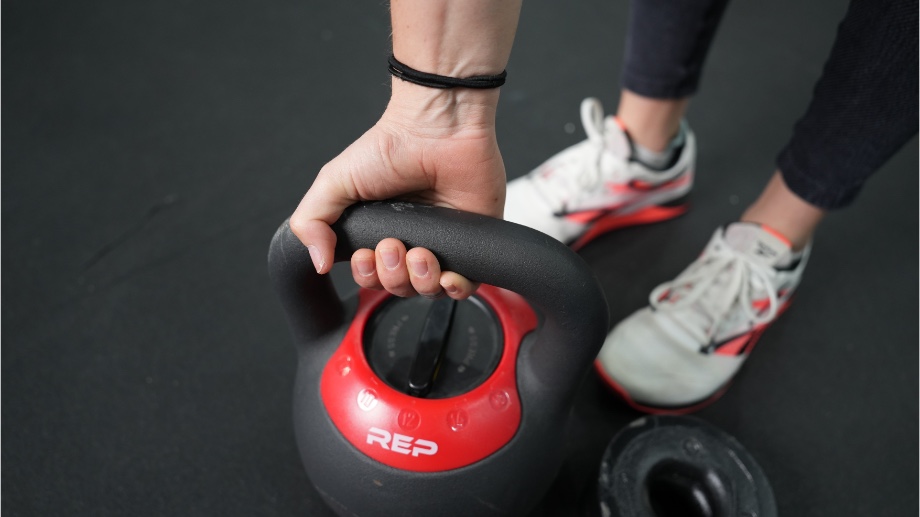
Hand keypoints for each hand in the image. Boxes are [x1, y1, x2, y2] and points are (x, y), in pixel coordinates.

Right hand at [290, 85, 505, 298]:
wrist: (436, 130)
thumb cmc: (390, 147)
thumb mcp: (334, 182)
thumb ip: (311, 222)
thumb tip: (318, 263)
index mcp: (378, 232)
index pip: (371, 277)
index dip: (367, 276)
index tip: (366, 254)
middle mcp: (409, 241)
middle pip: (397, 288)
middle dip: (391, 275)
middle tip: (392, 245)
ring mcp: (442, 243)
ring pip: (428, 290)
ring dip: (419, 280)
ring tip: (419, 252)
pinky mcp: (470, 243)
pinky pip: (464, 286)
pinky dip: (454, 288)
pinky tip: (446, 272)